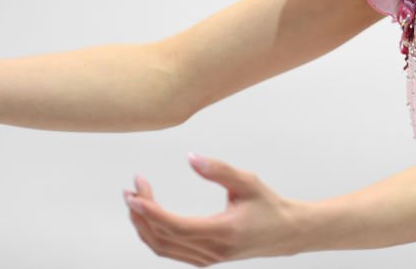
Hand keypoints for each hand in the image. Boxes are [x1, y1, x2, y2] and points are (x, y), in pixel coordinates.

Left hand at [123, 153, 302, 265]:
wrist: (285, 233)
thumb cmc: (267, 205)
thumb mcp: (247, 181)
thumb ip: (219, 170)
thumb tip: (190, 158)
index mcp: (223, 231)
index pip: (176, 226)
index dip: (151, 212)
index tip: (135, 195)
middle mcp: (212, 250)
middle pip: (163, 238)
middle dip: (141, 214)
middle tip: (131, 189)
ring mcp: (207, 259)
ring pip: (162, 248)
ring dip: (143, 225)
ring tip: (134, 200)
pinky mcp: (204, 259)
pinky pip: (170, 251)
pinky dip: (153, 234)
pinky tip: (148, 216)